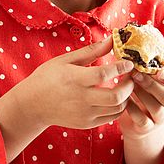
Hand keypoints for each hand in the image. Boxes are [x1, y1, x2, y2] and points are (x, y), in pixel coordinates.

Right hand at [15, 36, 134, 129]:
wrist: (32, 105)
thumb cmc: (48, 77)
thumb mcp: (65, 60)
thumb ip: (91, 51)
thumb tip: (111, 39)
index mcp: (75, 79)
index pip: (104, 74)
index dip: (120, 67)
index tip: (130, 62)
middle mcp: (81, 99)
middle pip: (116, 96)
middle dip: (129, 86)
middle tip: (131, 76)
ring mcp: (84, 114)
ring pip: (117, 109)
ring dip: (126, 97)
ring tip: (125, 86)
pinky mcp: (87, 124)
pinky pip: (111, 117)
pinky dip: (118, 107)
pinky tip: (116, 97)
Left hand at [117, 68, 163, 139]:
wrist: (136, 121)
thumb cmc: (143, 93)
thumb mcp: (150, 81)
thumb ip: (149, 70)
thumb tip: (134, 53)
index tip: (159, 72)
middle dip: (152, 85)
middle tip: (136, 74)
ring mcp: (160, 119)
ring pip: (156, 109)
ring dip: (142, 95)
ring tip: (129, 85)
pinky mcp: (147, 128)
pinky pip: (142, 120)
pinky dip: (133, 109)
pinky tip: (124, 100)